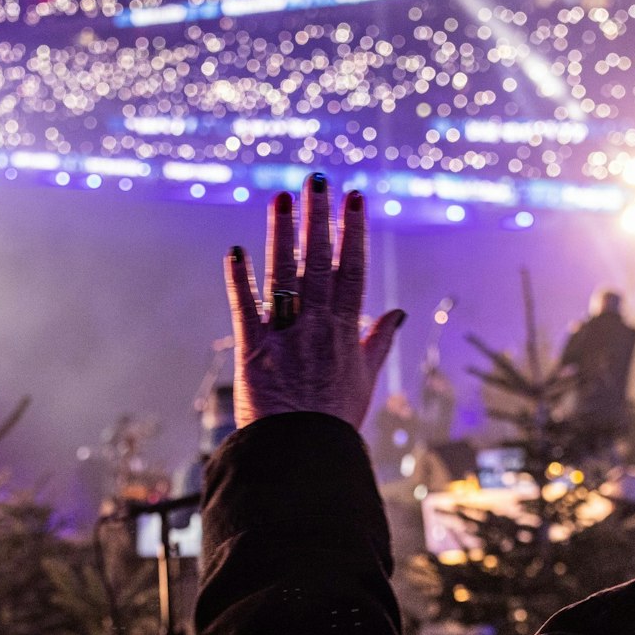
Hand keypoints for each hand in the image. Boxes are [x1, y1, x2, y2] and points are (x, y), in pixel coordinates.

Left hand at [225, 175, 405, 427]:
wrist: (301, 455)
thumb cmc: (333, 421)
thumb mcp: (364, 380)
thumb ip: (377, 341)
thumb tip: (398, 312)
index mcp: (345, 331)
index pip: (352, 270)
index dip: (353, 231)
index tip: (354, 198)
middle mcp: (317, 327)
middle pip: (319, 262)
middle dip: (318, 218)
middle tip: (317, 179)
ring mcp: (285, 337)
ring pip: (285, 276)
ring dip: (282, 234)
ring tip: (282, 198)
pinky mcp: (253, 352)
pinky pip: (245, 309)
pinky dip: (240, 279)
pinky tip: (236, 250)